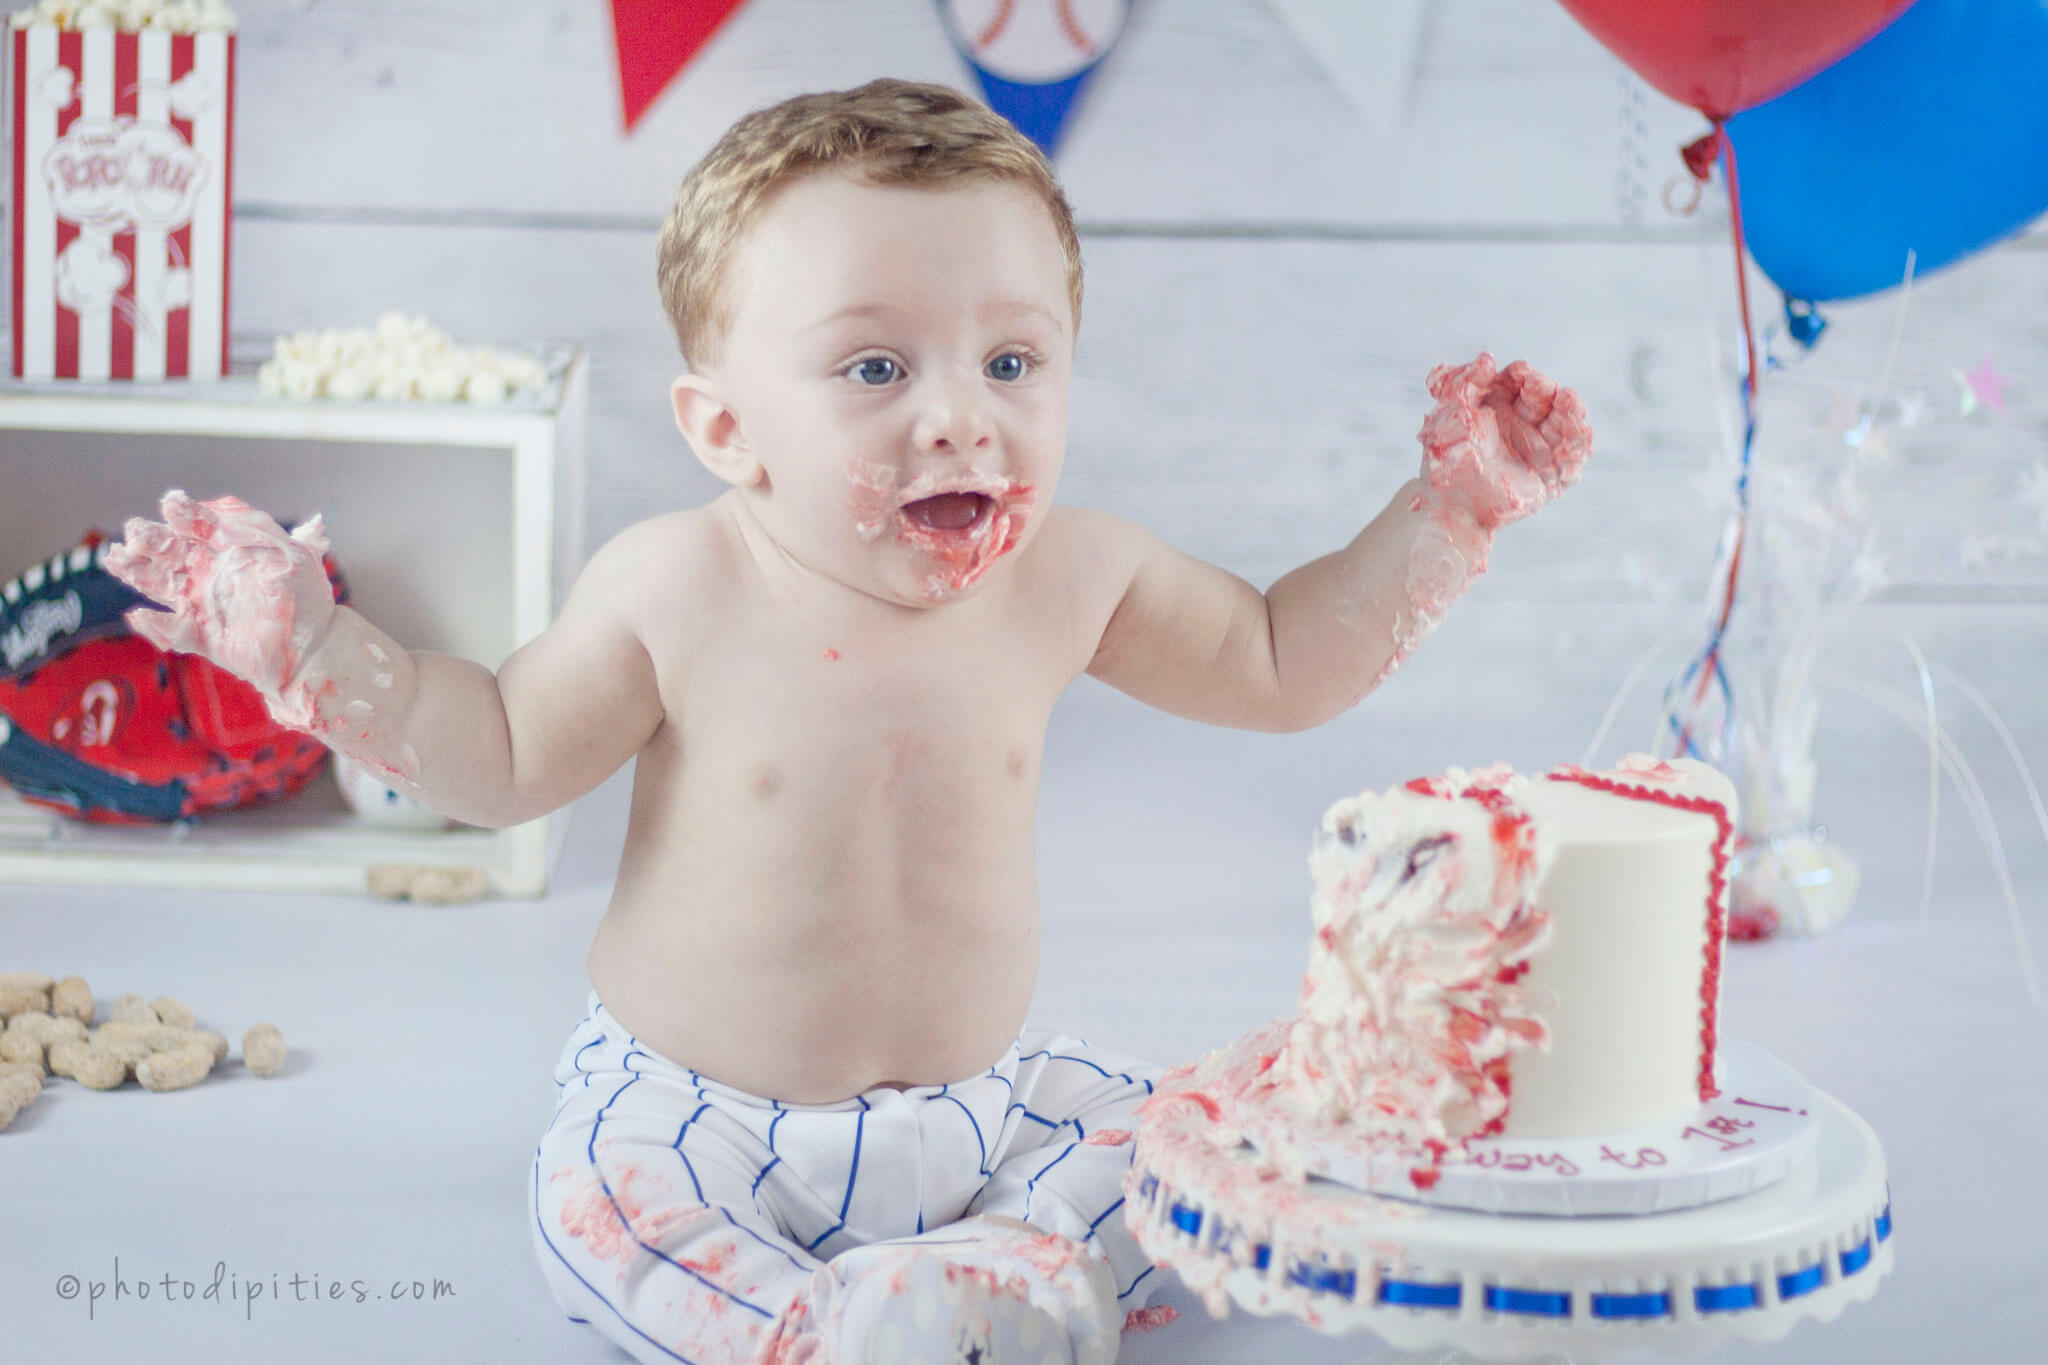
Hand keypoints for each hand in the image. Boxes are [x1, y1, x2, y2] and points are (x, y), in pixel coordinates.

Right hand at [103, 490, 337, 697]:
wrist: (316, 646)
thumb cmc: (305, 596)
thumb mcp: (286, 551)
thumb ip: (249, 528)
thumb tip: (207, 506)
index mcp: (228, 550)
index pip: (195, 526)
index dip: (182, 514)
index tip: (171, 505)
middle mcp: (208, 574)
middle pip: (167, 552)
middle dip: (149, 540)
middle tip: (135, 533)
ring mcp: (202, 604)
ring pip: (160, 585)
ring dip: (137, 573)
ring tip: (116, 559)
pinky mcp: (203, 637)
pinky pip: (173, 631)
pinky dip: (156, 625)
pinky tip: (139, 615)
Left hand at [1416, 353, 1589, 530]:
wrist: (1448, 504)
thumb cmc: (1444, 457)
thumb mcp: (1447, 413)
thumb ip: (1463, 381)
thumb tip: (1488, 358)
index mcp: (1499, 405)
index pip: (1519, 381)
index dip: (1523, 375)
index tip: (1521, 372)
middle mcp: (1522, 424)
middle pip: (1545, 399)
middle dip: (1546, 390)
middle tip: (1543, 388)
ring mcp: (1538, 449)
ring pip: (1564, 426)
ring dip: (1572, 413)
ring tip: (1570, 402)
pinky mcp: (1549, 477)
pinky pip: (1572, 460)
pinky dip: (1580, 447)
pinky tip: (1583, 432)